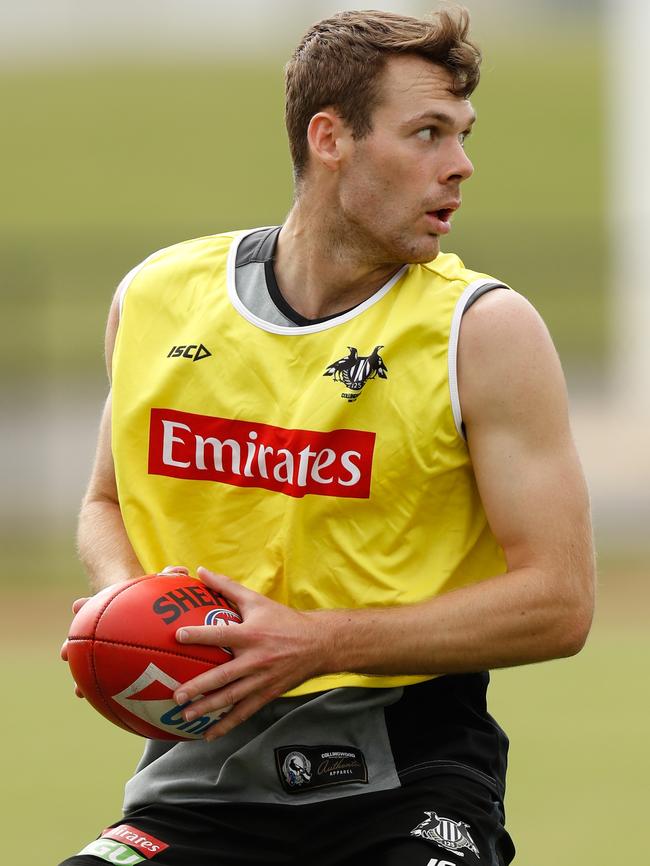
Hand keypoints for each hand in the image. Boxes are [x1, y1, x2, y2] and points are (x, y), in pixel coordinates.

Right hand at [60, 565, 189, 696]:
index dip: (86, 606)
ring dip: (85, 678)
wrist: (156, 620)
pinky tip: (114, 709)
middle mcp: (109, 629)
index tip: (75, 606)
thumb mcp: (163, 589)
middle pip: (87, 638)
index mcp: (116, 610)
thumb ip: (170, 580)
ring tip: (78, 691)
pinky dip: (114, 694)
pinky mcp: (125, 668)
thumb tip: (181, 570)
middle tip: (64, 652)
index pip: (97, 605)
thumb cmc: (158, 600)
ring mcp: (113, 648)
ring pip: (95, 664)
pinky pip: (116, 683)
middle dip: (74, 645)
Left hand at [173, 567, 326, 740]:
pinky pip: (244, 712)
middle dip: (199, 686)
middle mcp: (255, 659)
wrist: (318, 644)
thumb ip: (227, 587)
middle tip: (176, 695)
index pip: (220, 634)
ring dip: (208, 708)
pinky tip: (209, 734)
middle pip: (223, 675)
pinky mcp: (267, 693)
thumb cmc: (283, 620)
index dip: (199, 635)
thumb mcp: (256, 600)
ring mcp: (261, 679)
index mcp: (251, 634)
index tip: (177, 637)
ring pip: (231, 698)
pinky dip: (227, 725)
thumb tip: (200, 571)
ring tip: (186, 716)